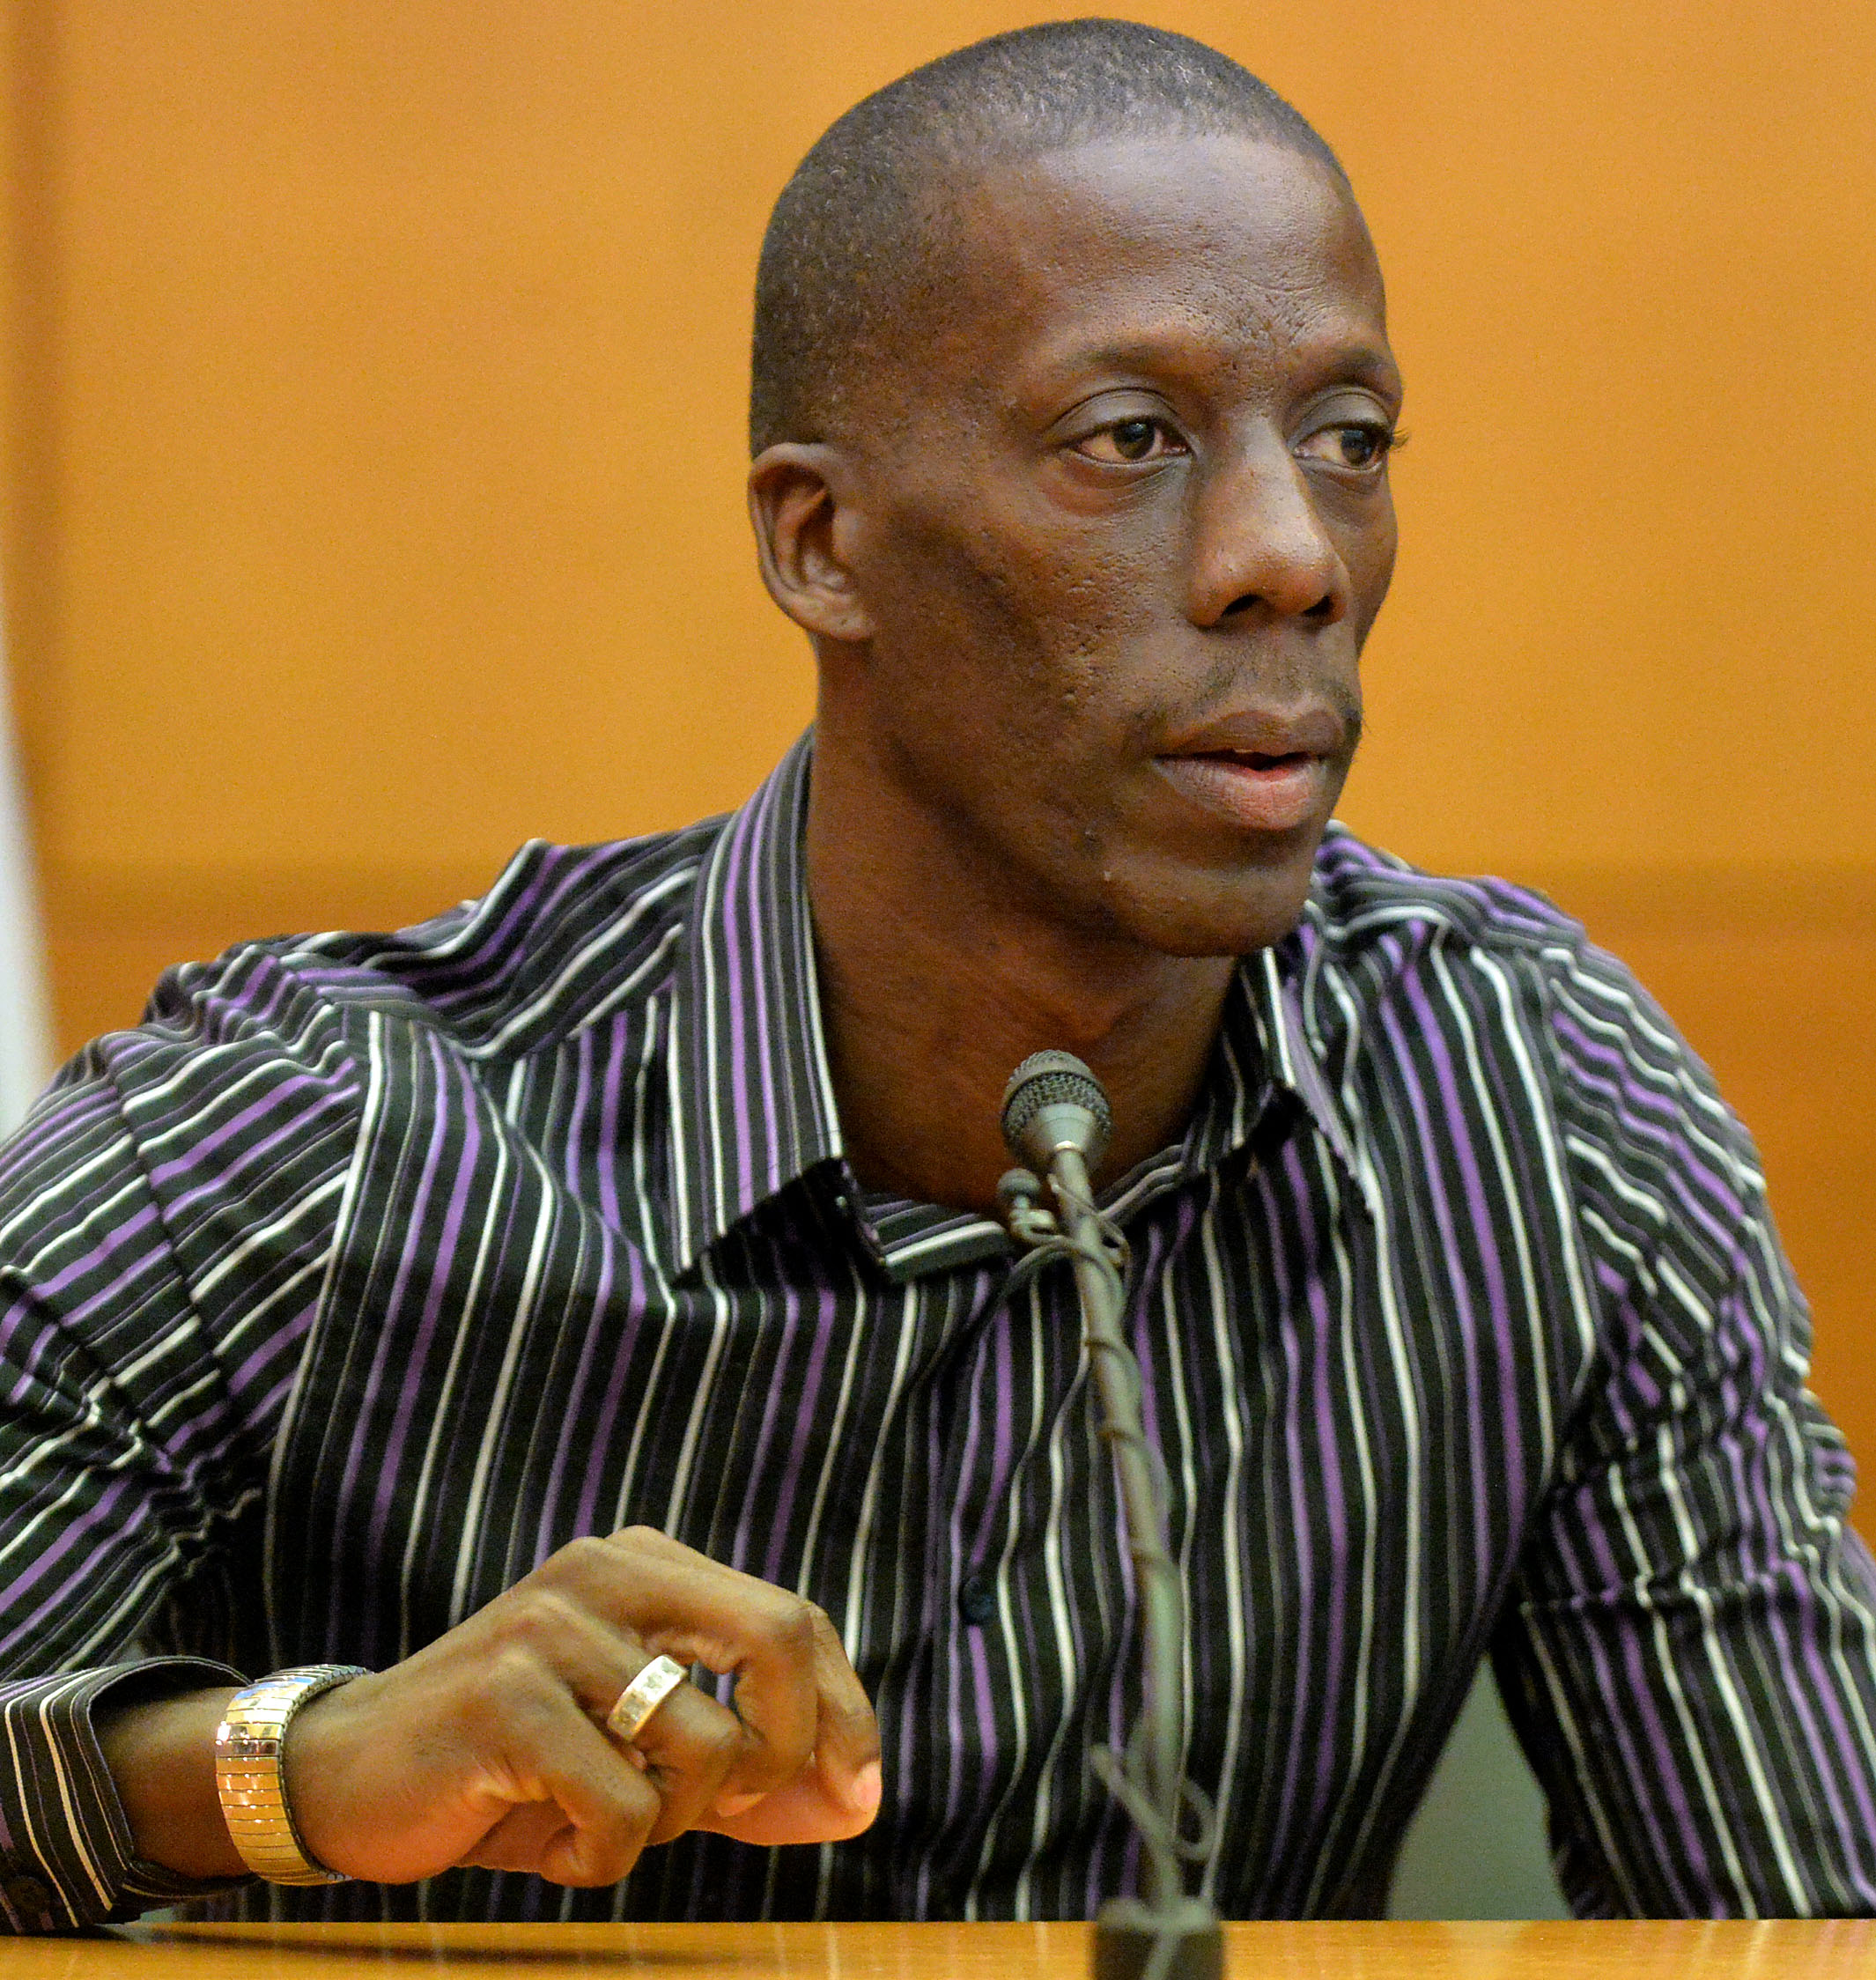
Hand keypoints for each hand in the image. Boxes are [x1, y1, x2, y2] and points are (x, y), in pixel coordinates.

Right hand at [101, 1527, 880, 1888]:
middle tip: (737, 1812)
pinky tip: (552, 1844)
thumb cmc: (517, 1770)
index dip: (844, 1709)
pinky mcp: (507, 1695)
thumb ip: (755, 1775)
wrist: (348, 1779)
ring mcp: (554, 1624)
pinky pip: (623, 1804)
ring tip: (607, 1821)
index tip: (857, 1790)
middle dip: (787, 1747)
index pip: (794, 1619)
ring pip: (703, 1744)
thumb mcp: (646, 1762)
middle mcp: (608, 1570)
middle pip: (776, 1637)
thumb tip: (863, 1800)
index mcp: (648, 1565)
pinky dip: (605, 1855)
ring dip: (673, 1823)